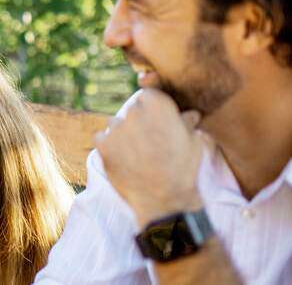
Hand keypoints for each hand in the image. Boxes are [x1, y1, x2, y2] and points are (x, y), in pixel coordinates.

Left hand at [95, 89, 204, 227]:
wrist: (164, 199)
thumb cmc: (183, 169)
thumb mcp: (193, 142)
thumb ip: (186, 123)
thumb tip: (190, 114)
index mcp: (158, 105)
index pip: (148, 95)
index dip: (152, 109)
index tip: (156, 123)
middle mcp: (135, 111)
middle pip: (131, 110)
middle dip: (137, 122)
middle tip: (147, 143)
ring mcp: (117, 127)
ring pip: (115, 124)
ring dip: (122, 134)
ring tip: (135, 154)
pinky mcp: (103, 144)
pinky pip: (101, 138)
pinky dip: (108, 146)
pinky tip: (122, 159)